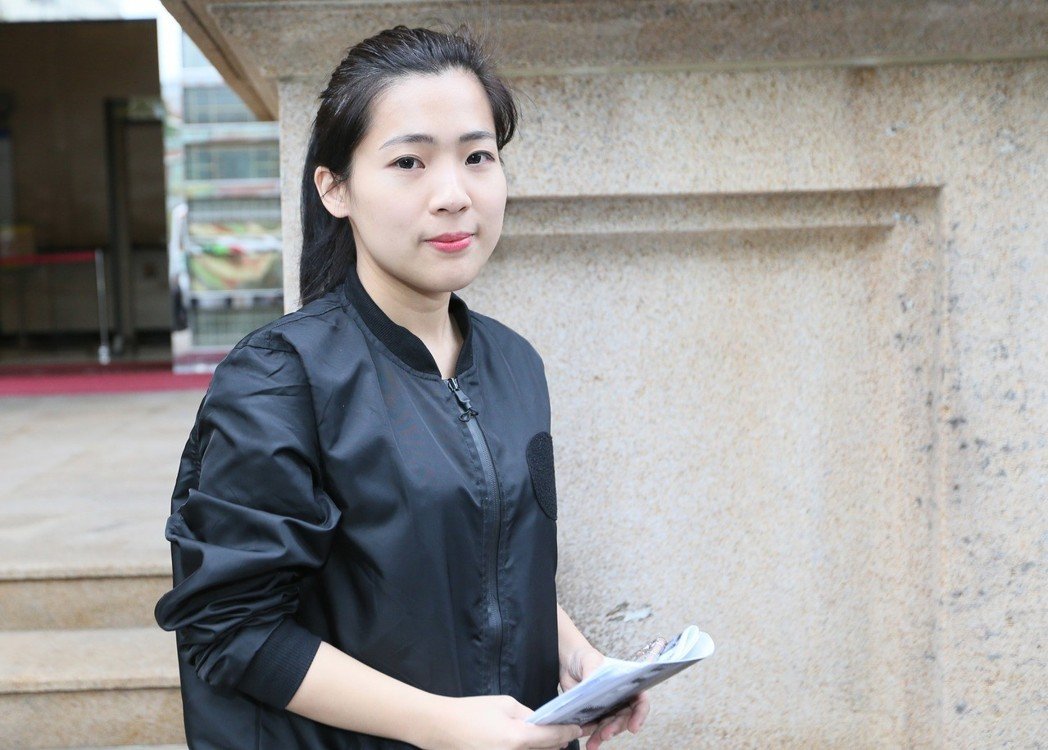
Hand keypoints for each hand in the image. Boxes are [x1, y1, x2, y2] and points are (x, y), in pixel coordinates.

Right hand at [432, 694, 583, 749]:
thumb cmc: (472, 712)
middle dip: (559, 743)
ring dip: (545, 749)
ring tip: (554, 740)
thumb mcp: (504, 704)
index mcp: (517, 739)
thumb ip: (527, 714)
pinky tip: (533, 745)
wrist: (441, 728)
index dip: (569, 732)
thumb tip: (540, 723)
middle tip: (569, 732)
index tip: (579, 728)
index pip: (552, 737)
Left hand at [559, 645, 654, 748]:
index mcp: (626, 684)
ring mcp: (606, 707)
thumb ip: (594, 673)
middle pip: (624, 718)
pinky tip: (584, 738)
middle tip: (606, 734)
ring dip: (602, 736)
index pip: (640, 701)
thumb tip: (596, 688)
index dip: (640, 715)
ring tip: (593, 744)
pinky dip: (590, 734)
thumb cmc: (585, 656)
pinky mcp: (592, 713)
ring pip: (609, 726)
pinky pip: (594, 727)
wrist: (567, 662)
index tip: (633, 727)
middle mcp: (619, 698)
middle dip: (616, 728)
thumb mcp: (591, 660)